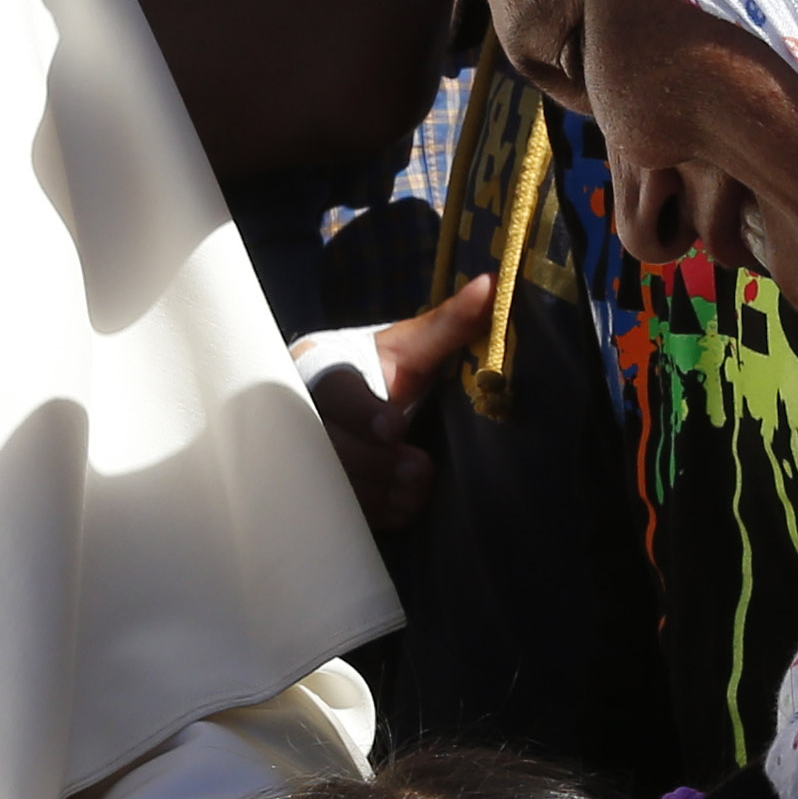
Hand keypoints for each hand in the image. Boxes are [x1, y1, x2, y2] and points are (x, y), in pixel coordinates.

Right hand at [309, 276, 496, 530]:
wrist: (345, 401)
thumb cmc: (381, 369)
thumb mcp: (410, 345)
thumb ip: (447, 323)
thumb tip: (491, 284)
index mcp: (326, 371)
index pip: (336, 391)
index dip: (362, 412)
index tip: (394, 427)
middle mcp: (306, 414)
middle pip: (330, 445)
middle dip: (376, 462)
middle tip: (419, 470)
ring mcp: (307, 455)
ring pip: (333, 482)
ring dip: (378, 492)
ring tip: (416, 493)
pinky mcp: (320, 489)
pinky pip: (339, 510)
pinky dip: (374, 513)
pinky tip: (402, 509)